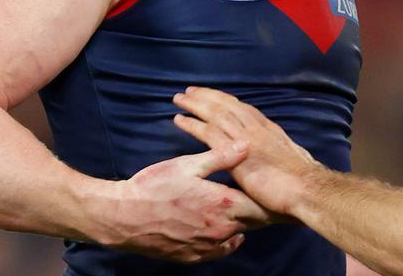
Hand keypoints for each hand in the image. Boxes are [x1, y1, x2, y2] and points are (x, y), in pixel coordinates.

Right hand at [92, 146, 268, 262]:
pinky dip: (226, 242)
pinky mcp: (193, 256)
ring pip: (236, 236)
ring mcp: (207, 246)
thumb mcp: (188, 164)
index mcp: (223, 204)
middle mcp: (220, 229)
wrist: (123, 217)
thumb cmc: (155, 186)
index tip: (279, 193)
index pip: (260, 206)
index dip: (271, 200)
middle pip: (252, 222)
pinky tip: (227, 233)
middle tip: (268, 203)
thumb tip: (248, 145)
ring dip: (242, 225)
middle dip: (259, 211)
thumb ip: (221, 157)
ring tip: (247, 213)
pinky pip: (219, 251)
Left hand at [173, 87, 322, 216]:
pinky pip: (209, 133)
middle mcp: (256, 127)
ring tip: (179, 99)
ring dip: (195, 104)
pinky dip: (193, 124)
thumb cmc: (301, 181)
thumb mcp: (289, 158)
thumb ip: (275, 153)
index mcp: (268, 129)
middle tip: (188, 90)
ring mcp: (245, 137)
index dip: (224, 100)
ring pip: (216, 114)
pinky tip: (180, 120)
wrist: (304, 189)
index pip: (242, 108)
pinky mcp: (235, 152)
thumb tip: (273, 156)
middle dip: (207, 96)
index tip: (211, 95)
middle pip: (226, 105)